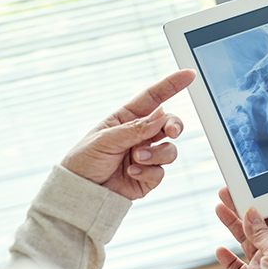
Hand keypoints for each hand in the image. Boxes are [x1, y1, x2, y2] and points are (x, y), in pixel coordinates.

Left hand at [60, 70, 195, 199]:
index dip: (171, 85)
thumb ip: (135, 129)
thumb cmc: (83, 161)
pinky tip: (131, 172)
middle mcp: (139, 135)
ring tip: (136, 159)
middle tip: (172, 131)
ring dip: (156, 154)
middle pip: (169, 124)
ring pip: (169, 150)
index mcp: (127, 119)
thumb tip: (161, 116)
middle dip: (175, 126)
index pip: (153, 98)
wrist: (80, 194)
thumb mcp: (105, 140)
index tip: (188, 74)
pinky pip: (161, 171)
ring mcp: (146, 156)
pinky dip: (148, 172)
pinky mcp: (148, 176)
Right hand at [215, 187, 267, 268]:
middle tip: (230, 193)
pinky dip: (227, 258)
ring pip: (245, 239)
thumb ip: (263, 231)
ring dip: (232, 224)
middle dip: (244, 207)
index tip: (255, 188)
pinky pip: (236, 266)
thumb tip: (250, 214)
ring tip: (220, 208)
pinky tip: (220, 249)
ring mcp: (264, 263)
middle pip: (259, 223)